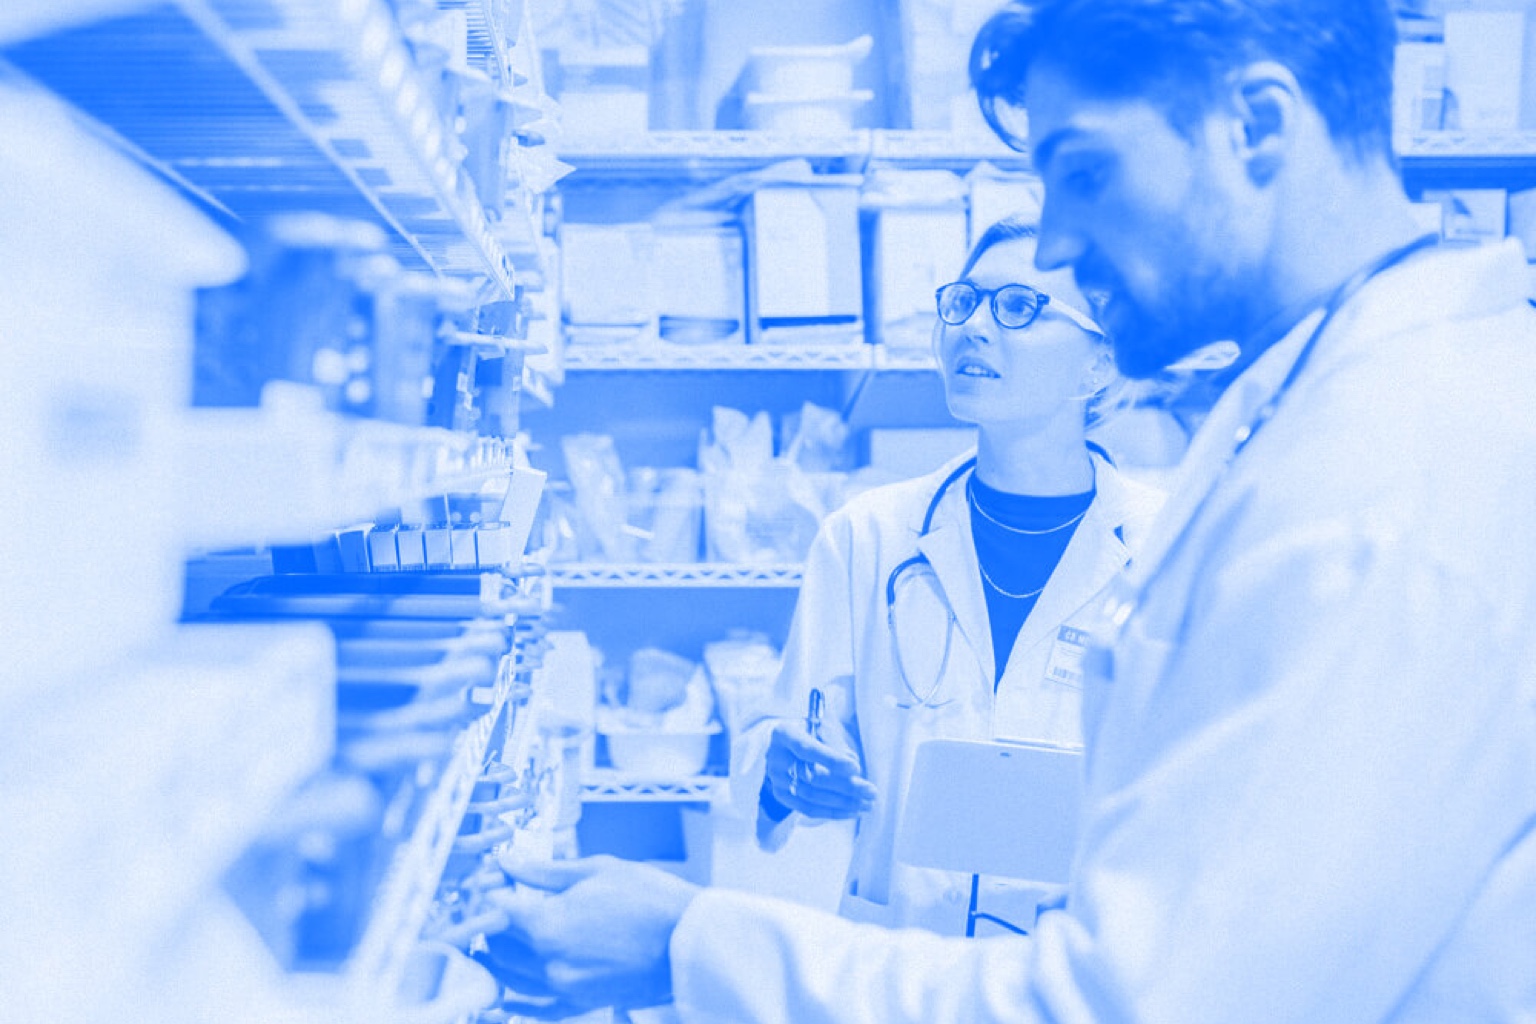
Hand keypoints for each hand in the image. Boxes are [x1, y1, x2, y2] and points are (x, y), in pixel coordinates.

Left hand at [479, 852, 699, 1018]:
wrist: (691, 939)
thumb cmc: (651, 899)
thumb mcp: (597, 869)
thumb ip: (545, 871)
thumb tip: (510, 863)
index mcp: (548, 924)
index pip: (496, 908)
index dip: (488, 890)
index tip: (492, 878)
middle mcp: (549, 962)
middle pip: (497, 944)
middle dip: (490, 920)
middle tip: (496, 901)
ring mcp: (564, 987)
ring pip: (509, 976)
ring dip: (498, 955)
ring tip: (498, 936)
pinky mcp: (581, 1003)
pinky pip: (535, 1008)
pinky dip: (517, 998)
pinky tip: (509, 987)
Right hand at [763, 720, 876, 819]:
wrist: (787, 743)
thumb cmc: (810, 730)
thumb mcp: (822, 726)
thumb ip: (836, 744)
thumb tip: (852, 770)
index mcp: (785, 734)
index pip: (806, 749)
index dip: (831, 760)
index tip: (855, 768)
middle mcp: (776, 757)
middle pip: (812, 777)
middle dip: (845, 786)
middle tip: (871, 791)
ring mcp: (777, 779)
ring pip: (812, 796)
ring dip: (843, 802)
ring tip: (867, 804)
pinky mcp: (782, 795)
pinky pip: (808, 809)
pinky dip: (832, 812)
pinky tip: (852, 811)